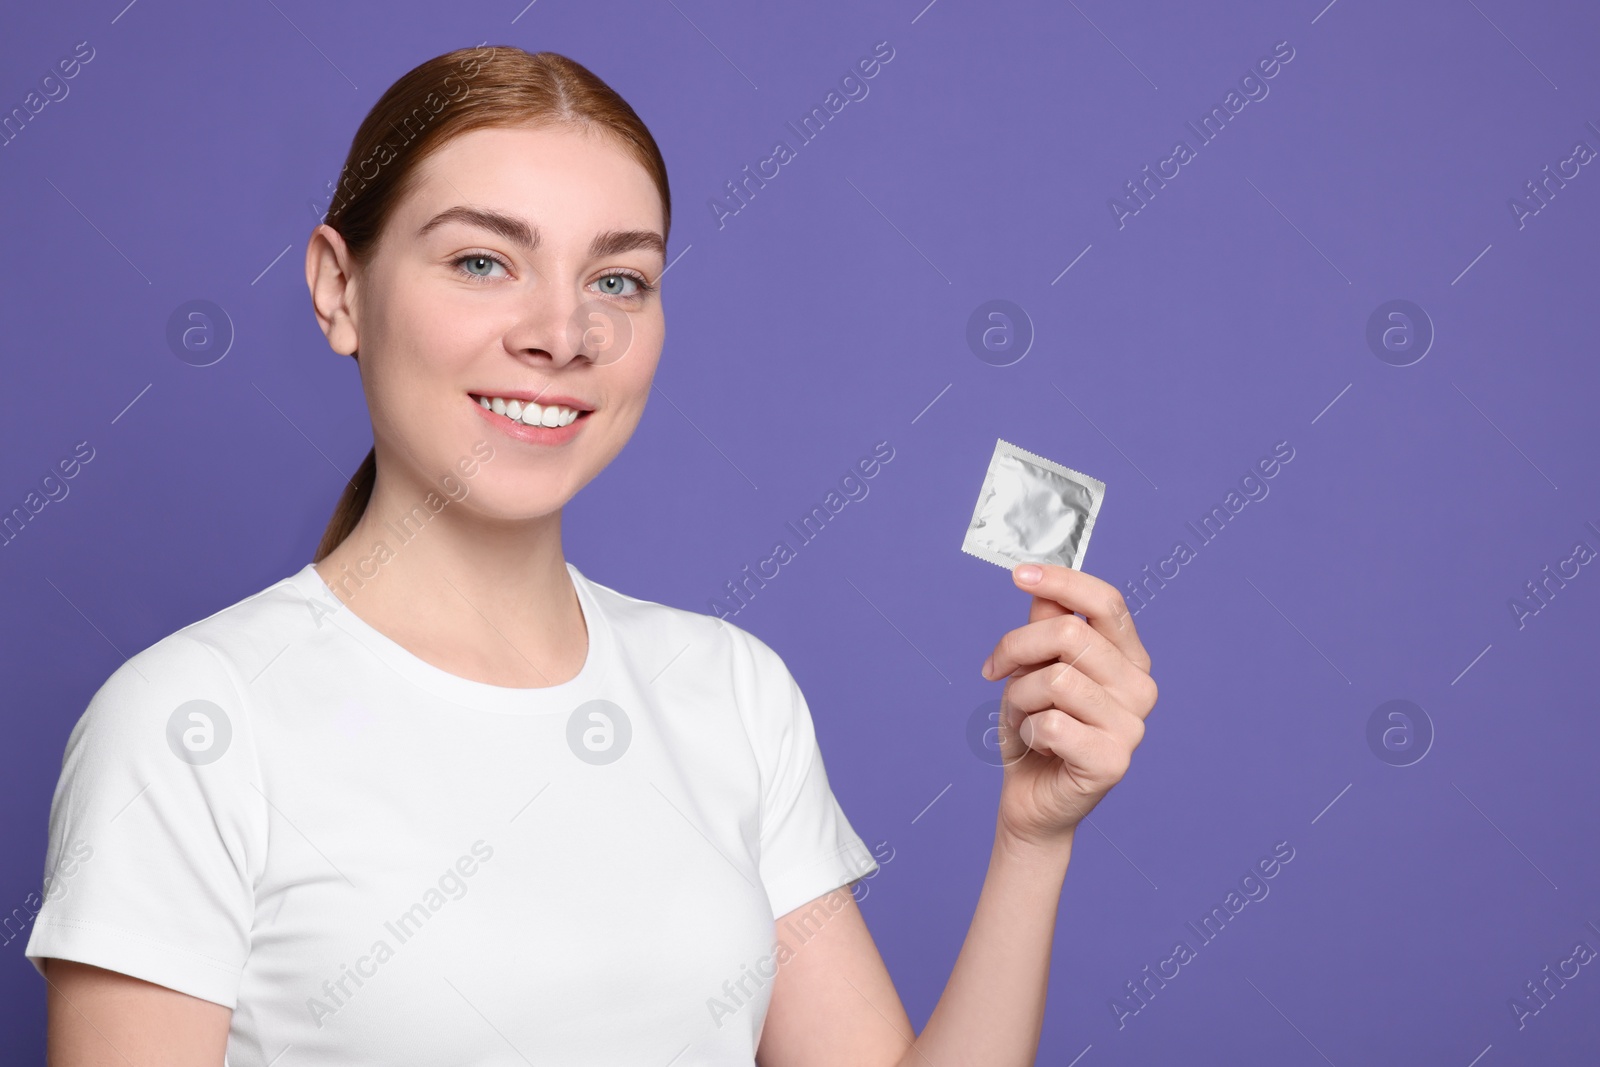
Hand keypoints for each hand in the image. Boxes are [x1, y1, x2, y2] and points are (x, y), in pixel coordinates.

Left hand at [980, 562, 1156, 850]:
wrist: (1031, 797)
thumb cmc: (1036, 729)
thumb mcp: (1034, 667)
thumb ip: (1047, 626)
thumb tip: (1042, 585)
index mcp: (1128, 659)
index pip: (1106, 602)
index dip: (1062, 581)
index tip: (1019, 574)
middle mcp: (1140, 688)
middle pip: (1069, 634)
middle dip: (1017, 647)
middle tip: (996, 671)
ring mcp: (1132, 727)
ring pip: (1055, 679)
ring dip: (1019, 697)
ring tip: (1023, 717)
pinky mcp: (1113, 761)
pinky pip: (1051, 723)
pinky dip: (1028, 731)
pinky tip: (1038, 746)